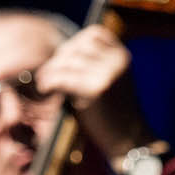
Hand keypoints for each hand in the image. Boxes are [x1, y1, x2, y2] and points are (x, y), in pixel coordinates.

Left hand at [34, 24, 153, 162]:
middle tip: (49, 73)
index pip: (94, 34)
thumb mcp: (110, 80)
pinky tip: (46, 89)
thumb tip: (62, 52)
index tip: (65, 59)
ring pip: (67, 61)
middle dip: (60, 58)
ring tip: (45, 83)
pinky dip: (49, 82)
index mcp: (122, 57)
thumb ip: (94, 64)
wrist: (129, 141)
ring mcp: (107, 74)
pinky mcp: (96, 89)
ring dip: (51, 71)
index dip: (76, 43)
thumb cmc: (114, 113)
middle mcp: (117, 61)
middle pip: (77, 46)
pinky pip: (62, 77)